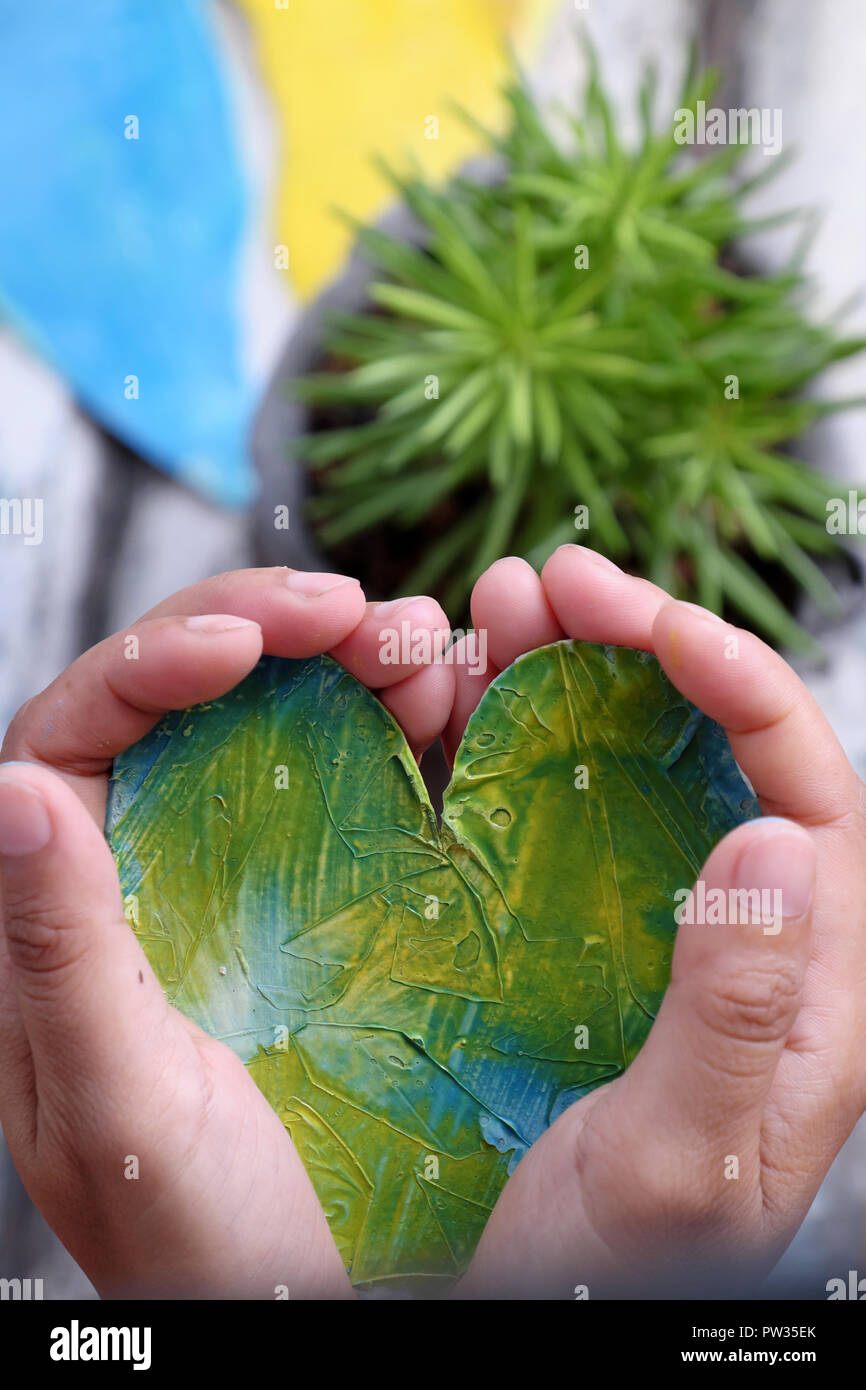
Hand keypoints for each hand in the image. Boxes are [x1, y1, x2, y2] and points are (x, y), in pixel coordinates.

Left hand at [0, 567, 451, 1297]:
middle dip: (268, 634)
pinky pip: (352, 778)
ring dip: (344, 666)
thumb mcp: (118, 1104)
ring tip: (422, 652)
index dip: (162, 656)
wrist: (301, 1303)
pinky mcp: (327, 896)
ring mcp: (240, 875)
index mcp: (62, 905)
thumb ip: (58, 950)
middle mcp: (143, 868)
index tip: (259, 634)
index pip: (82, 729)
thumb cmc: (189, 1231)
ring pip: (273, 721)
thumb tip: (16, 787)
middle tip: (368, 619)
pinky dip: (399, 726)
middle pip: (184, 700)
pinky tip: (447, 709)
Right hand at [450, 547, 865, 1297]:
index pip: (811, 784)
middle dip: (640, 646)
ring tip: (492, 616)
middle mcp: (742, 930)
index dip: (739, 680)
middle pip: (715, 745)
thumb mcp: (689, 1162)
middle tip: (550, 585)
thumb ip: (741, 1010)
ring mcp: (651, 923)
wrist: (523, 1317)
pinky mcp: (572, 932)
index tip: (649, 624)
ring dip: (565, 673)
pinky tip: (458, 704)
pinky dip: (507, 740)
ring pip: (628, 760)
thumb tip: (772, 838)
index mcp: (812, 979)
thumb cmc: (618, 1265)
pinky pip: (551, 809)